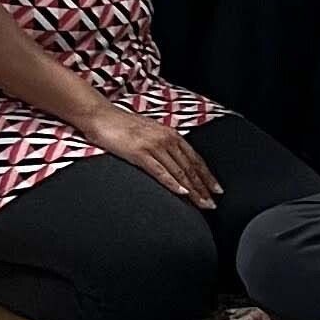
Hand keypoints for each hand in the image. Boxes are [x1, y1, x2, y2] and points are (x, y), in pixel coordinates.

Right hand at [83, 103, 221, 208]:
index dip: (207, 175)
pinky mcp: (140, 153)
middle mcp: (167, 139)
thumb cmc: (125, 126)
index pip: (194, 158)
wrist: (103, 116)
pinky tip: (181, 192)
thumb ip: (164, 144)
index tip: (216, 189)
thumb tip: (176, 160)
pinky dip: (172, 183)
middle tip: (213, 203)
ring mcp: (154, 146)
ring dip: (192, 190)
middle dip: (203, 187)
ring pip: (179, 171)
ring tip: (202, 203)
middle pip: (190, 167)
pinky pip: (159, 171)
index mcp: (171, 134)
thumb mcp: (151, 133)